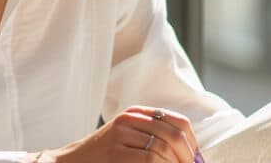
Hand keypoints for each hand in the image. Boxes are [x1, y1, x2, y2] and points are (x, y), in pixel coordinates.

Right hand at [37, 106, 200, 162]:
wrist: (74, 161)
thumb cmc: (106, 155)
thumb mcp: (129, 139)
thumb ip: (154, 138)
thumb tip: (191, 155)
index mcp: (137, 113)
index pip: (178, 121)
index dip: (193, 143)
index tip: (196, 160)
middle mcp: (130, 119)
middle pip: (174, 135)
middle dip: (188, 158)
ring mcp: (122, 134)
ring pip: (164, 149)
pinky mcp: (117, 152)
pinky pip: (150, 160)